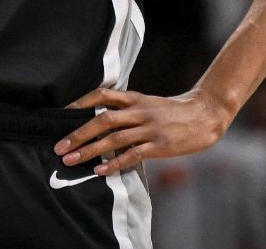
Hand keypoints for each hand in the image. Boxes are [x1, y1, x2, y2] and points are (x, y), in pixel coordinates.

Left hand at [54, 87, 229, 175]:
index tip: (62, 115)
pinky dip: (114, 163)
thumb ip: (128, 109)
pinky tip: (100, 171)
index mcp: (135, 98)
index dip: (81, 103)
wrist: (205, 114)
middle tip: (59, 147)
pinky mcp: (160, 145)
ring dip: (90, 150)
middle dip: (78, 133)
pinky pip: (132, 155)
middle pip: (103, 119)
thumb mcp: (149, 103)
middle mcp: (139, 111)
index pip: (102, 95)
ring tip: (71, 161)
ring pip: (114, 138)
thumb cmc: (174, 112)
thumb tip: (102, 121)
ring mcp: (150, 128)